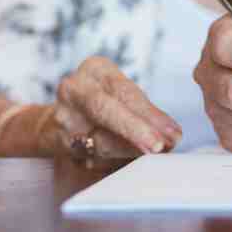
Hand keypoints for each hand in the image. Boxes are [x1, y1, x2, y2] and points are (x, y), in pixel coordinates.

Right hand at [47, 56, 182, 157]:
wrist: (60, 120)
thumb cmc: (105, 103)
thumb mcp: (125, 96)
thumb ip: (147, 113)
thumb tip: (173, 135)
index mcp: (95, 69)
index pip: (124, 90)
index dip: (148, 113)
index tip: (171, 131)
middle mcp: (74, 89)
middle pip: (104, 109)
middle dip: (134, 130)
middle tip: (160, 145)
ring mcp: (63, 117)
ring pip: (99, 140)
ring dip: (130, 150)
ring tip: (153, 153)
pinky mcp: (58, 142)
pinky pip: (91, 157)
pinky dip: (115, 161)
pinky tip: (131, 162)